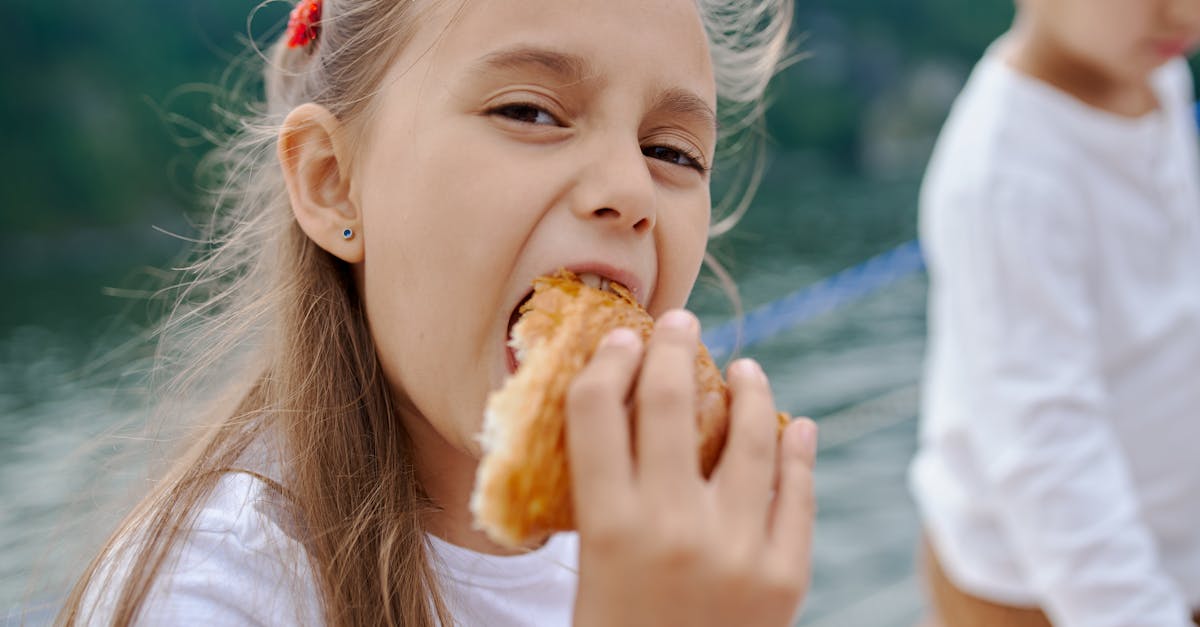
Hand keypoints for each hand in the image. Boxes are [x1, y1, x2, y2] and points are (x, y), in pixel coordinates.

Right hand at [566, 309, 816, 626]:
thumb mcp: (589, 572)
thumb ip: (605, 500)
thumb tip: (626, 416)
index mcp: (606, 528)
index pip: (598, 409)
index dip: (607, 361)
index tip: (618, 339)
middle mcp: (672, 527)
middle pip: (672, 403)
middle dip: (673, 347)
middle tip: (677, 323)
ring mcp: (737, 550)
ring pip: (750, 435)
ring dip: (749, 388)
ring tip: (747, 368)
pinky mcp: (786, 576)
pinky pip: (796, 493)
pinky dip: (798, 451)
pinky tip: (797, 424)